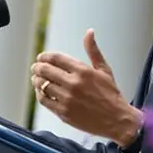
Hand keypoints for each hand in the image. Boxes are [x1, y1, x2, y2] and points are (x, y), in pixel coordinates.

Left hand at [31, 29, 141, 146]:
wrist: (116, 120)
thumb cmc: (111, 94)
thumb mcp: (104, 69)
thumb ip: (93, 50)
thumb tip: (89, 32)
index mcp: (83, 71)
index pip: (56, 58)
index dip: (44, 56)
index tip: (41, 58)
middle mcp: (74, 84)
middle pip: (46, 70)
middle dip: (37, 67)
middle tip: (36, 67)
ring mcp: (67, 99)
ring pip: (43, 85)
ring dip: (36, 80)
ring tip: (36, 79)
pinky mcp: (64, 113)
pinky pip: (44, 100)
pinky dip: (39, 94)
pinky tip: (41, 92)